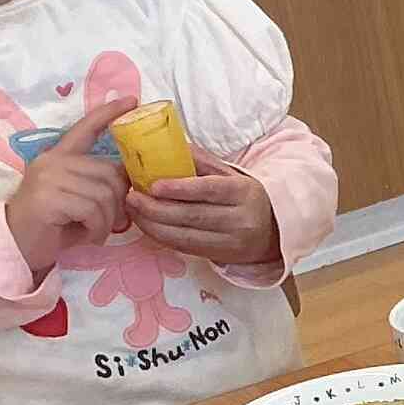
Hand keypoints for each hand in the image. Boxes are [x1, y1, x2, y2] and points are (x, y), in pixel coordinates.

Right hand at [4, 98, 130, 277]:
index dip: (108, 114)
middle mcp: (53, 161)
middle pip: (110, 173)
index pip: (85, 129)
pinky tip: (87, 236)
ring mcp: (49, 177)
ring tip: (94, 231)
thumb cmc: (52, 226)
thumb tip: (131, 181)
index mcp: (58, 157)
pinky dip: (98, 229)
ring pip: (105, 194)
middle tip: (108, 221)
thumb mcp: (78, 200)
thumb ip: (98, 184)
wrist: (16, 247)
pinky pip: (94, 211)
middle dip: (118, 202)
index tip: (131, 100)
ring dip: (107, 220)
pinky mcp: (49, 197)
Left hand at [127, 152, 282, 267]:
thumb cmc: (243, 197)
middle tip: (131, 197)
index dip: (181, 189)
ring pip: (185, 236)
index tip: (153, 186)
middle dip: (156, 208)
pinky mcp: (220, 257)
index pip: (210, 190)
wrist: (272, 231)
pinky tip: (146, 225)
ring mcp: (231, 242)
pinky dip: (161, 237)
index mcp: (243, 193)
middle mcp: (241, 220)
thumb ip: (201, 162)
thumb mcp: (230, 174)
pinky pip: (185, 248)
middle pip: (193, 216)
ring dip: (153, 224)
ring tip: (133, 210)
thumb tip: (166, 147)